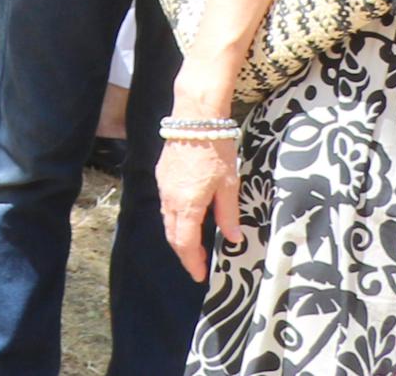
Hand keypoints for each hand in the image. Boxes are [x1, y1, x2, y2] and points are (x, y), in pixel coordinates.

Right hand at [156, 127, 239, 278]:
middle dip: (184, 254)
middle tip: (197, 267)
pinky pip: (166, 205)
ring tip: (194, 247)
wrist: (195, 119)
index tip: (200, 276)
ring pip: (167, 220)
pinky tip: (188, 220)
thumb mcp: (229, 186)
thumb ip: (229, 215)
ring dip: (179, 237)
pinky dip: (175, 220)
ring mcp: (163, 186)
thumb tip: (233, 239)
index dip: (192, 262)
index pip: (186, 242)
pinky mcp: (162, 176)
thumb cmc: (216, 151)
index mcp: (187, 204)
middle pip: (172, 235)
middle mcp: (170, 198)